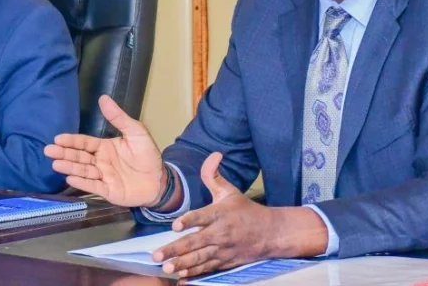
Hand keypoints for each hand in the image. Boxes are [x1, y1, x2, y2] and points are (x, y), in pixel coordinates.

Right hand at [44, 95, 165, 206]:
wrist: (160, 179)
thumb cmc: (147, 155)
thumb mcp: (136, 132)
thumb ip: (119, 118)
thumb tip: (103, 98)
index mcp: (105, 147)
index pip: (85, 143)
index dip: (72, 141)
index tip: (57, 138)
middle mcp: (100, 162)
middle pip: (80, 157)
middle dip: (65, 153)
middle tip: (48, 150)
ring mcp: (103, 177)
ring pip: (84, 171)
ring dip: (70, 167)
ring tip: (56, 164)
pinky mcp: (108, 191)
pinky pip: (94, 187)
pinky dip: (83, 183)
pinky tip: (71, 178)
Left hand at [153, 152, 276, 276]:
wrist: (269, 233)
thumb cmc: (245, 210)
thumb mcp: (230, 191)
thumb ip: (214, 176)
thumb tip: (213, 154)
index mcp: (221, 213)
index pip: (203, 216)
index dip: (189, 221)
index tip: (175, 226)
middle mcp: (221, 232)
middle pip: (196, 242)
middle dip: (176, 249)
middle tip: (157, 255)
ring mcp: (223, 250)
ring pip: (200, 259)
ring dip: (183, 264)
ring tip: (167, 269)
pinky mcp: (225, 262)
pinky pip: (208, 269)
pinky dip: (195, 275)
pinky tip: (182, 279)